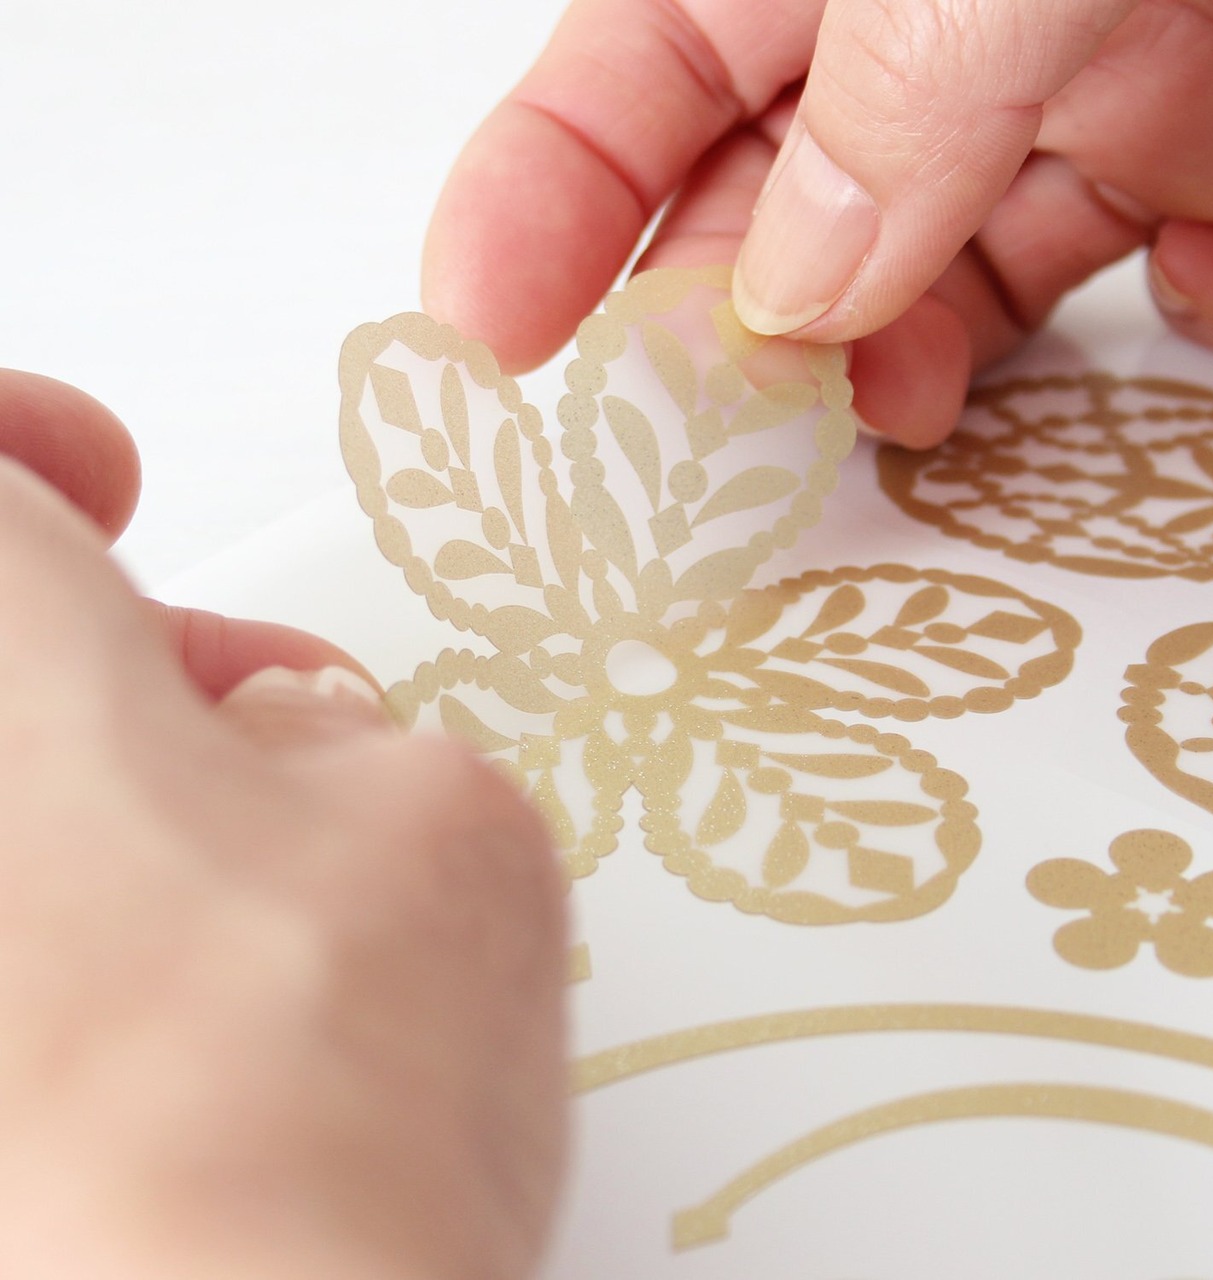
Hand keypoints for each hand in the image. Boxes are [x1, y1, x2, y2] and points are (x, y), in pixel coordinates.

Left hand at [0, 371, 565, 1279]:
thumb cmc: (295, 1095)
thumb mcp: (440, 825)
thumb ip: (355, 748)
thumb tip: (290, 761)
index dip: (29, 443)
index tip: (99, 482)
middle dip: (103, 665)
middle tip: (235, 722)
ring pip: (8, 821)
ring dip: (89, 816)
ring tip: (238, 901)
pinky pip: (25, 951)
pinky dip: (60, 950)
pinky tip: (163, 1028)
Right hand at [421, 0, 1212, 445]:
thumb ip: (909, 84)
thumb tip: (800, 286)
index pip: (631, 77)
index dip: (539, 203)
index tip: (480, 336)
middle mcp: (939, 26)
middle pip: (765, 209)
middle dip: (724, 329)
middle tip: (706, 438)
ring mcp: (1077, 88)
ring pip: (925, 275)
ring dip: (908, 359)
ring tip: (915, 405)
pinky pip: (1127, 269)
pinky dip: (1153, 309)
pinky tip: (1209, 272)